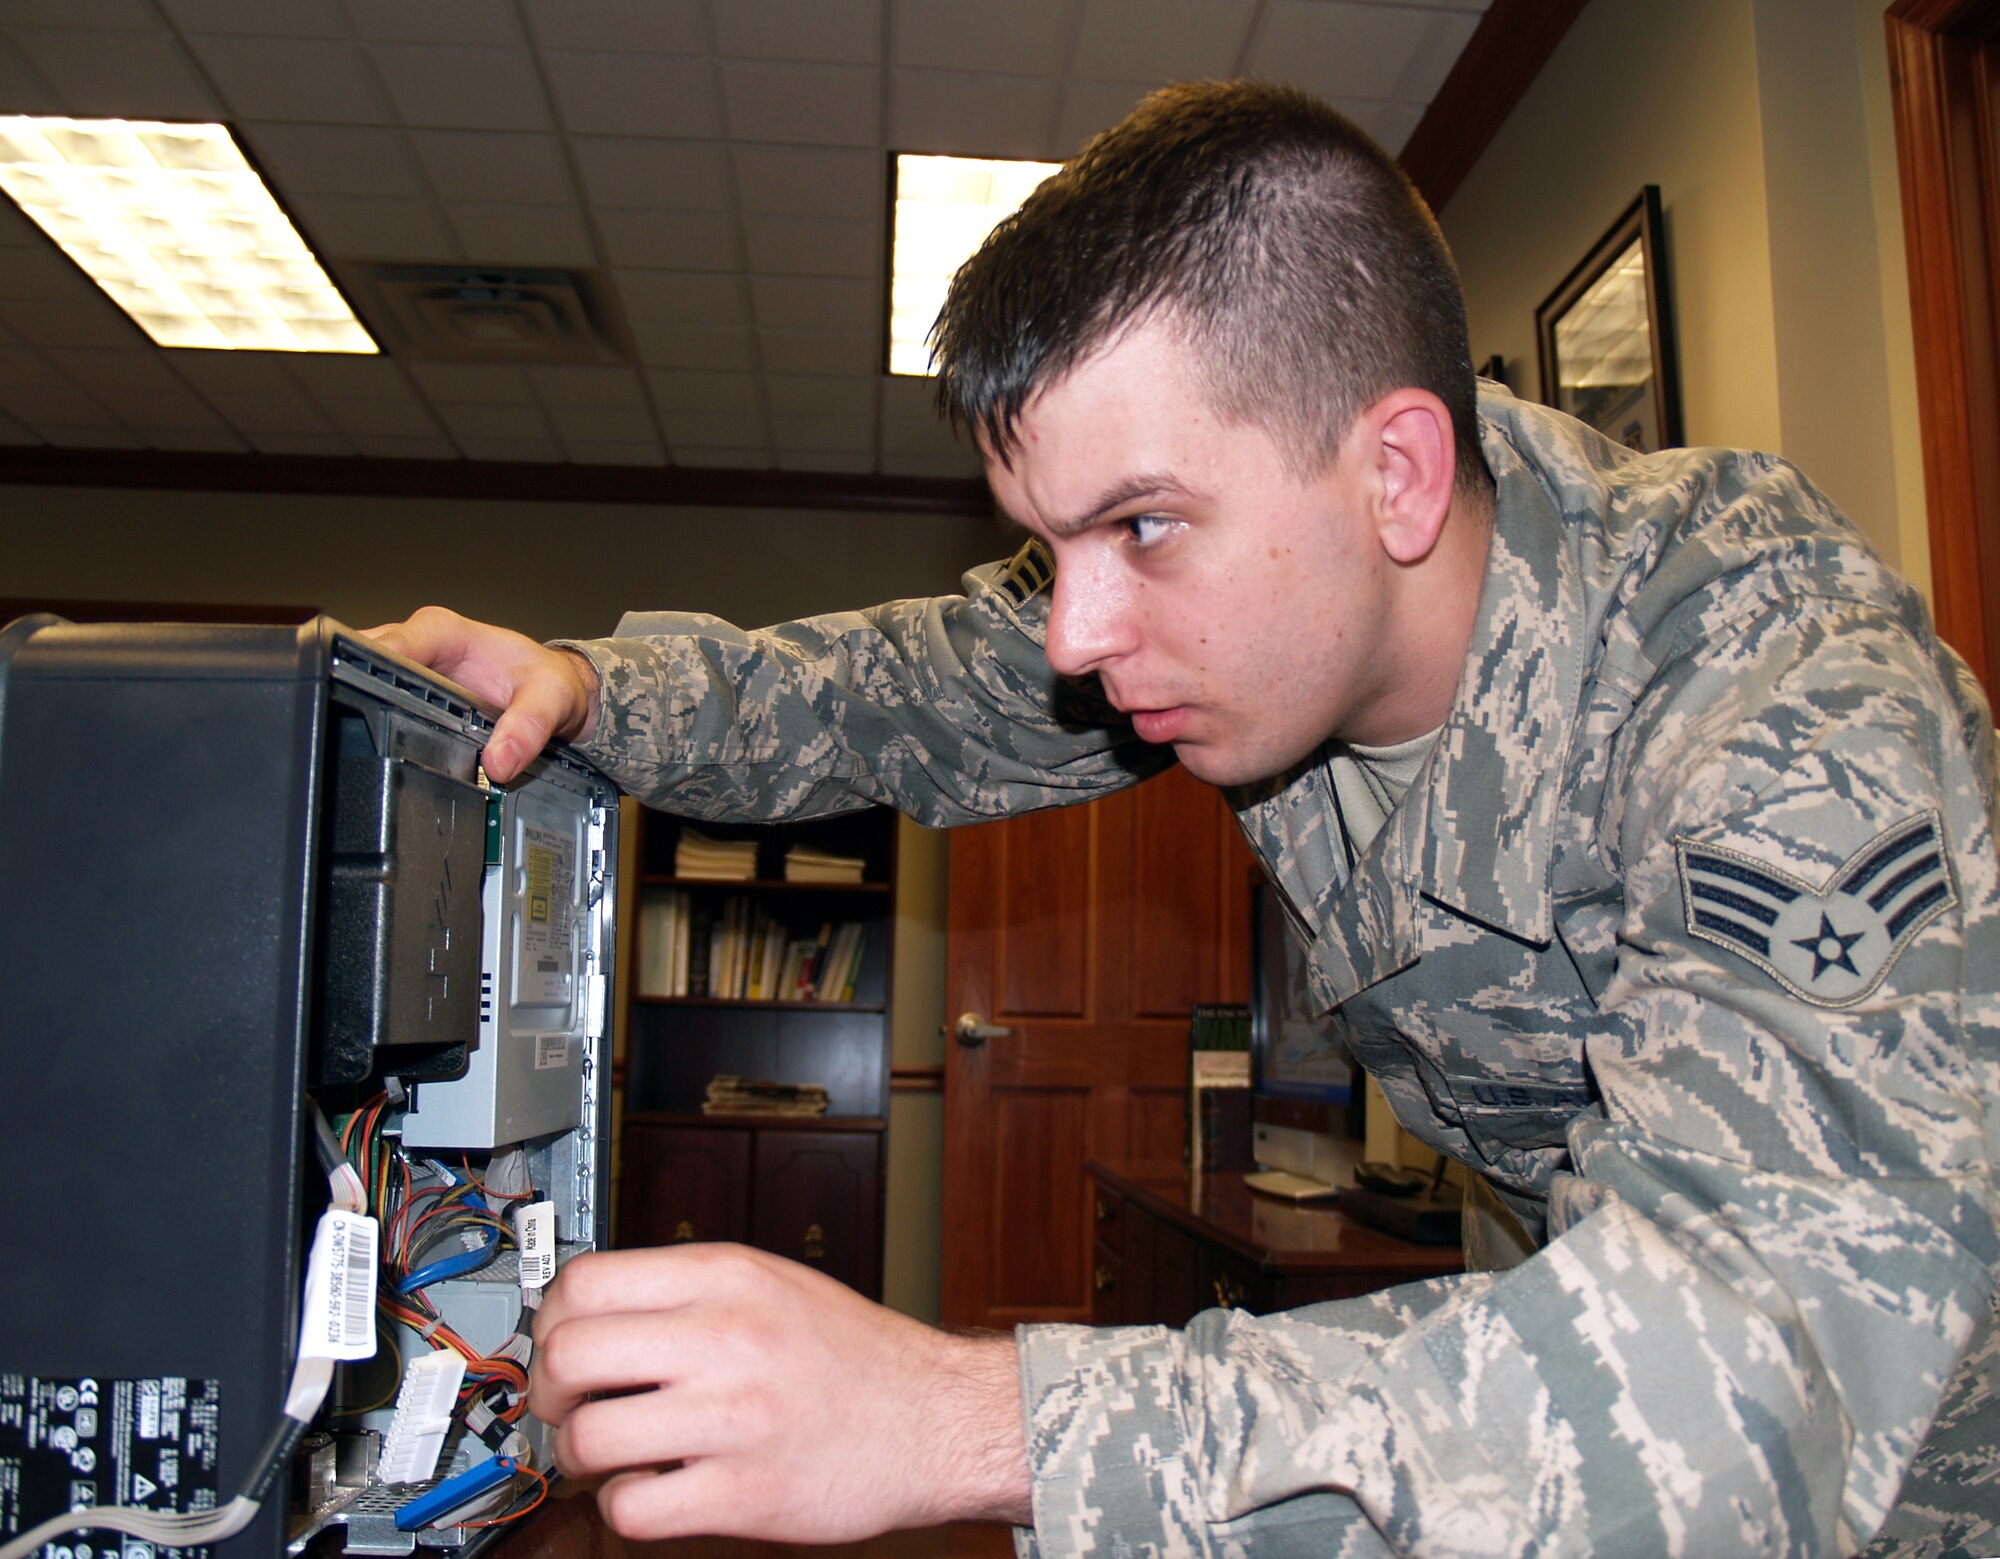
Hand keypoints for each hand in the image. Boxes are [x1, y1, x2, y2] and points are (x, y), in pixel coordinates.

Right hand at [362, 607, 599, 782]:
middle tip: (352, 729)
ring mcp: (410, 667)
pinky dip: (368, 713)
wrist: (557, 691)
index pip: (391, 644)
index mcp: (446, 632)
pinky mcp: (407, 689)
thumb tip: (499, 763)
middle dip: (350, 686)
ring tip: (357, 739)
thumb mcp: (550, 701)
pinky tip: (370, 740)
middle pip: (363, 658)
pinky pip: (374, 695)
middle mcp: (420, 644)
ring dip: (355, 702)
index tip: (360, 699)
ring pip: (361, 676)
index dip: (369, 669)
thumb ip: (528, 729)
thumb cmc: (549, 682)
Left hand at [531, 1244, 1030, 1542]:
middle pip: (568, 1357)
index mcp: (729, 1277)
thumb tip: (589, 1311)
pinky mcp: (747, 1493)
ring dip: (577, 1455)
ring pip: (588, 1438)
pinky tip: (651, 1489)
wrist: (938, 1418)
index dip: (550, 1319)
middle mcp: (728, 1338)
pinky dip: (624, 1507)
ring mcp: (736, 1417)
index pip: (585, 1282)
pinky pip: (633, 1508)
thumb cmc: (856, 1356)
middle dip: (547, 1391)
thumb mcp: (773, 1283)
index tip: (554, 1342)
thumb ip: (688, 1290)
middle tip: (566, 1406)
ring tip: (607, 1454)